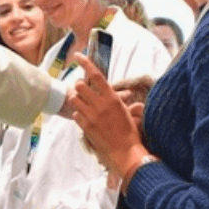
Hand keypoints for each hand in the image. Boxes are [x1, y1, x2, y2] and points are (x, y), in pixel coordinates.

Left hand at [71, 55, 147, 184]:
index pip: (96, 75)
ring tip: (81, 102)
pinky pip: (75, 114)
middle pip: (80, 85)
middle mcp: (100, 104)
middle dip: (79, 85)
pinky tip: (84, 117)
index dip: (85, 63)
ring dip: (76, 99)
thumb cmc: (130, 134)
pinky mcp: (85, 127)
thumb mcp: (130, 115)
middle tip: (83, 90)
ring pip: (74, 99)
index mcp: (112, 98)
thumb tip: (134, 101)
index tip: (78, 56)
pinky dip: (77, 114)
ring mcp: (91, 116)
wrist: (125, 152)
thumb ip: (128, 105)